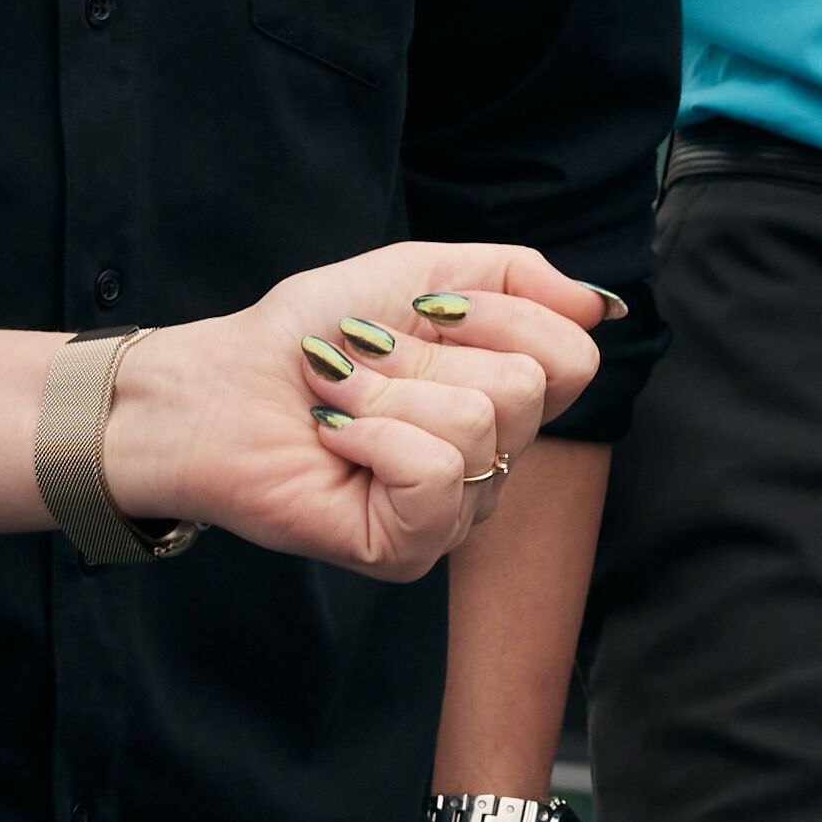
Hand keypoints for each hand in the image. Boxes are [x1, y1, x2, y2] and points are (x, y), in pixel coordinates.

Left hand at [103, 244, 611, 583]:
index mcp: (504, 398)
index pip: (574, 359)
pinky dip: (375, 438)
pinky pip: (435, 476)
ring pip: (479, 428)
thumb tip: (602, 307)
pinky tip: (339, 444)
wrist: (219, 387)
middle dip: (432, 355)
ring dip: (388, 393)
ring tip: (340, 402)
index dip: (501, 318)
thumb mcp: (421, 272)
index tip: (428, 313)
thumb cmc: (311, 334)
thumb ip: (517, 276)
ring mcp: (455, 512)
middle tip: (369, 362)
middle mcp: (493, 461)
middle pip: (530, 391)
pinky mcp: (410, 549)